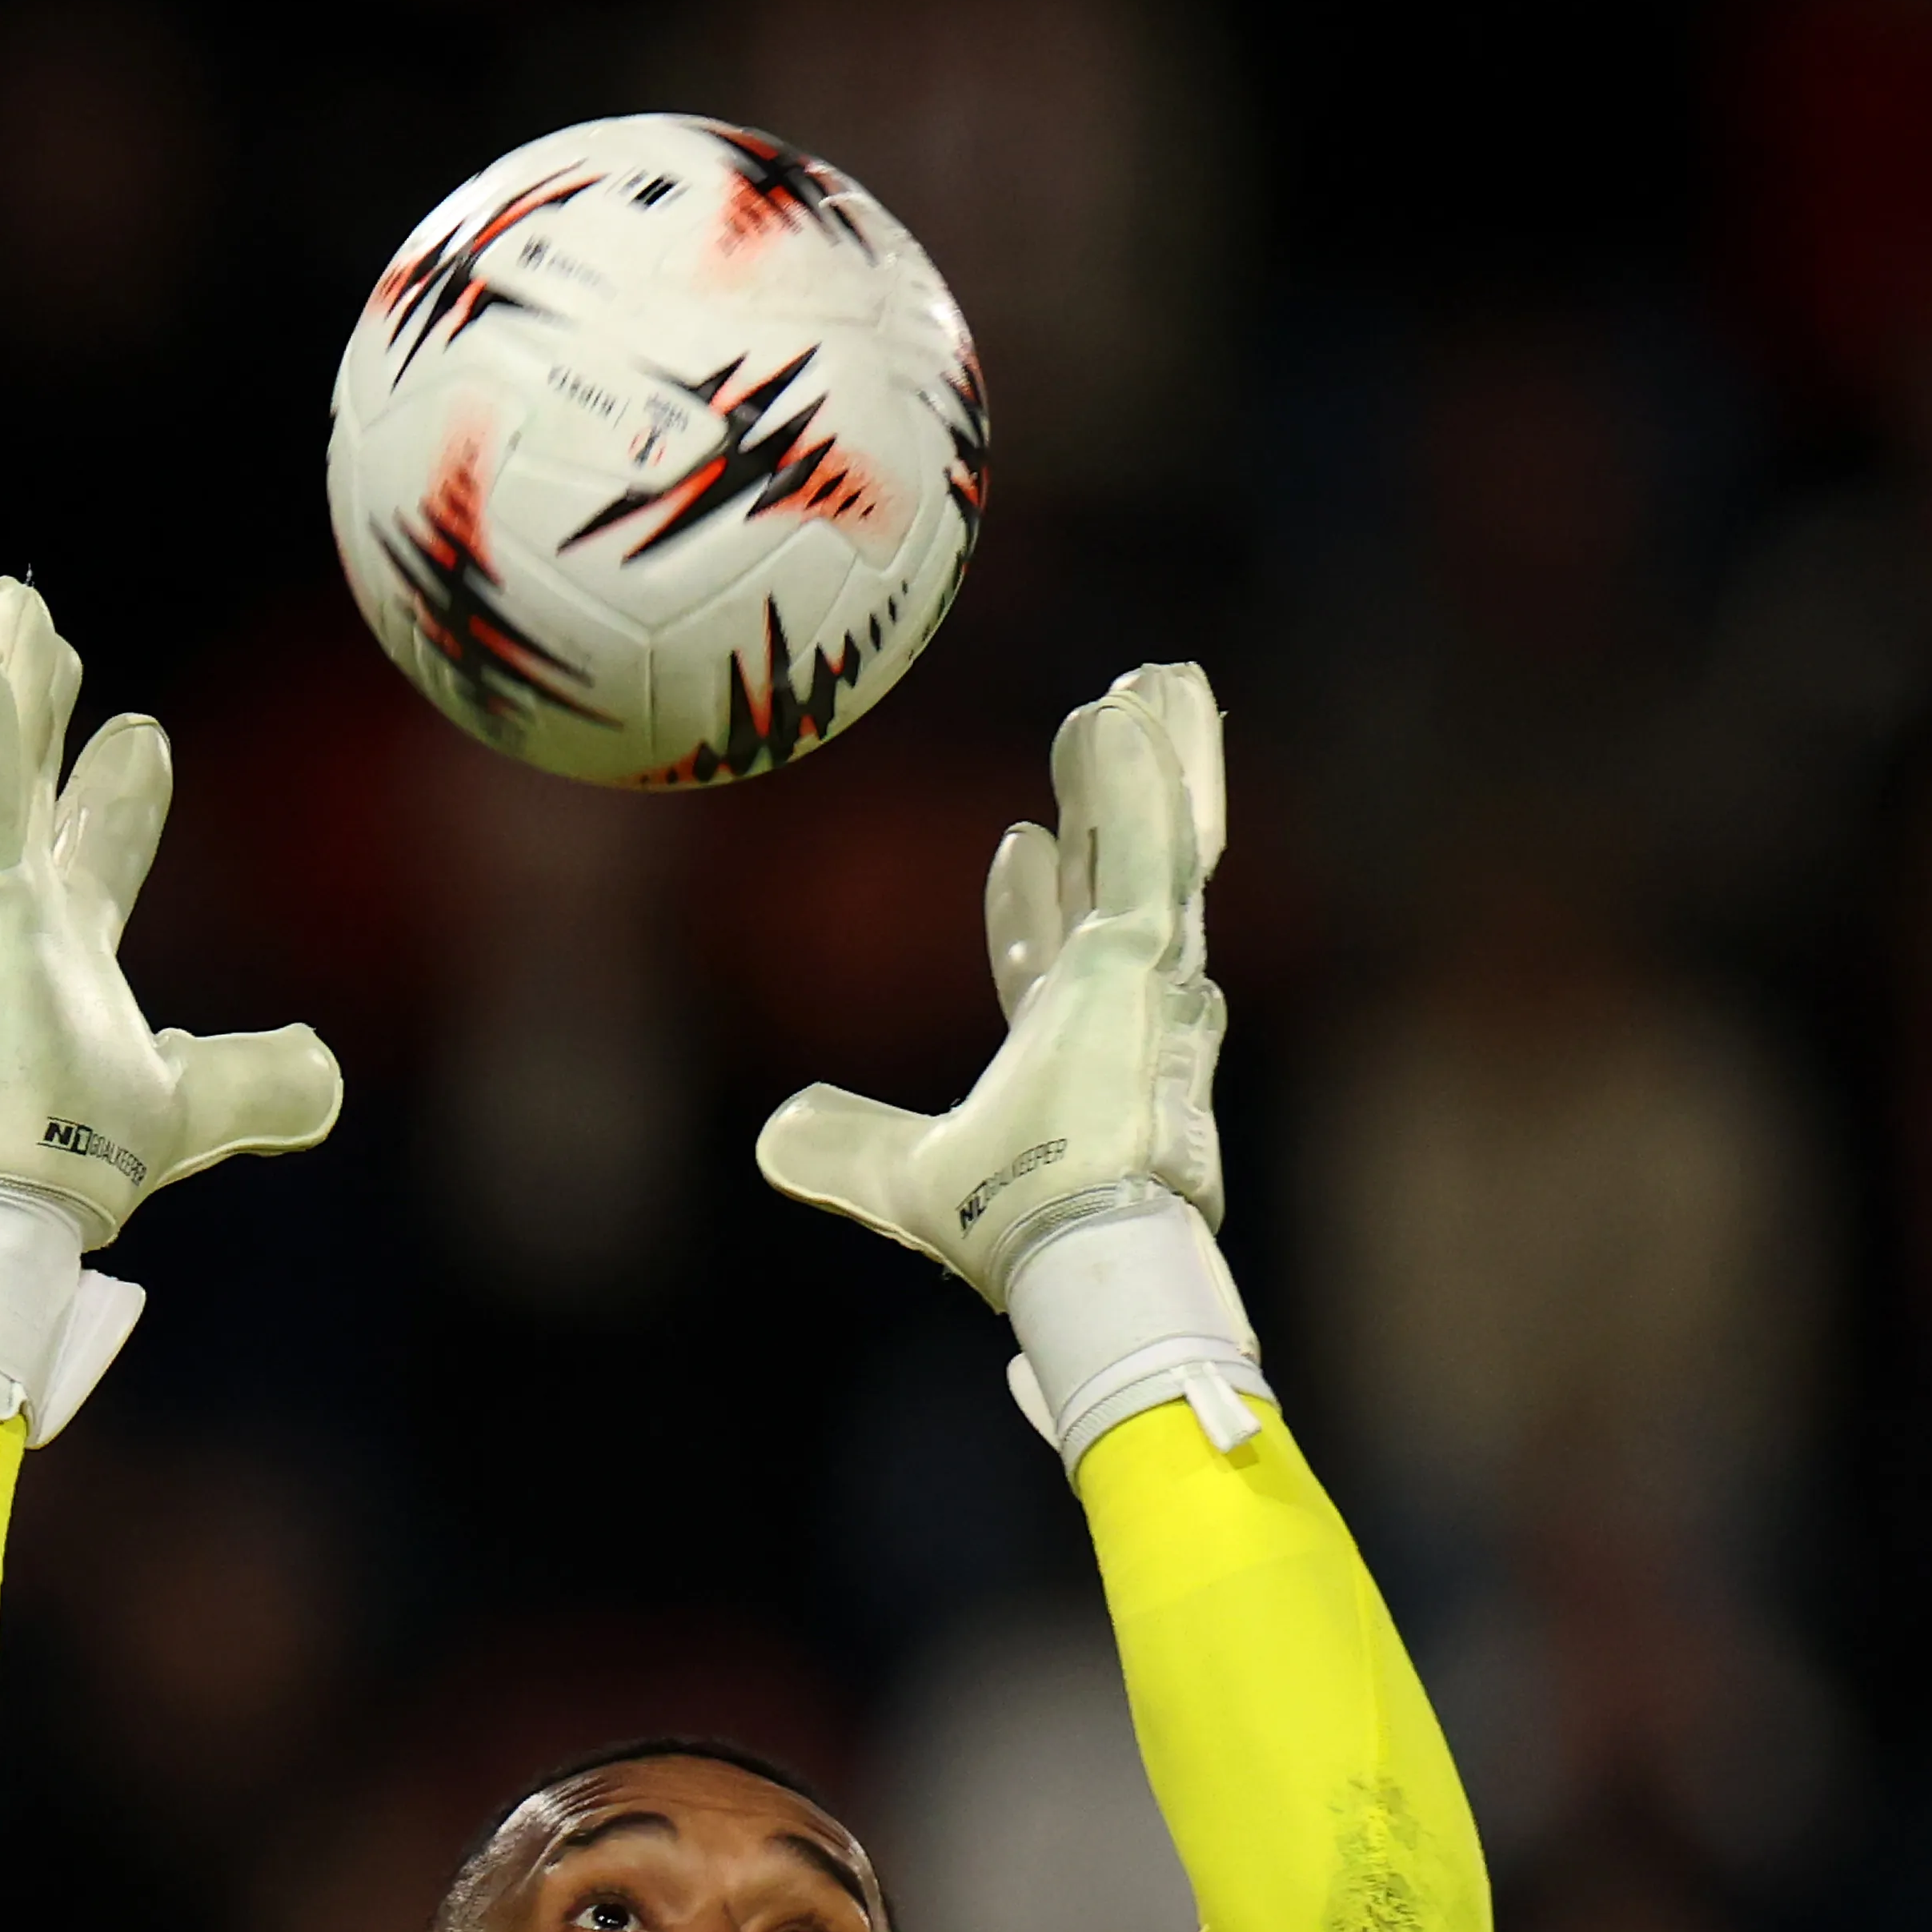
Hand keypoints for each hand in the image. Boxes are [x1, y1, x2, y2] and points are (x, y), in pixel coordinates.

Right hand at [0, 576, 340, 1247]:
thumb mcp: (194, 1107)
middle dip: (28, 705)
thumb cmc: (78, 1159)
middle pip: (17, 784)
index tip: (142, 732)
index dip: (115, 796)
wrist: (27, 1208)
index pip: (87, 851)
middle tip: (36, 625)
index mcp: (54, 949)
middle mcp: (6, 916)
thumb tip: (323, 1069)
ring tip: (9, 605)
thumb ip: (257, 1082)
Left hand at [753, 662, 1227, 1302]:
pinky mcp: (1153, 960)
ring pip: (1155, 841)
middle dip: (1118, 801)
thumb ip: (843, 1148)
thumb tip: (774, 1136)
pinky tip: (1131, 710)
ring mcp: (1147, 978)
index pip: (1047, 953)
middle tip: (1118, 729)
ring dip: (1155, 759)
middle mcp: (1118, 1004)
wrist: (1075, 1249)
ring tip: (1157, 681)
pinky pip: (1150, 849)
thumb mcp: (901, 1179)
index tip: (1018, 840)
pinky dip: (1144, 780)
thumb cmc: (1012, 1230)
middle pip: (1120, 873)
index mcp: (1064, 1050)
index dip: (1031, 902)